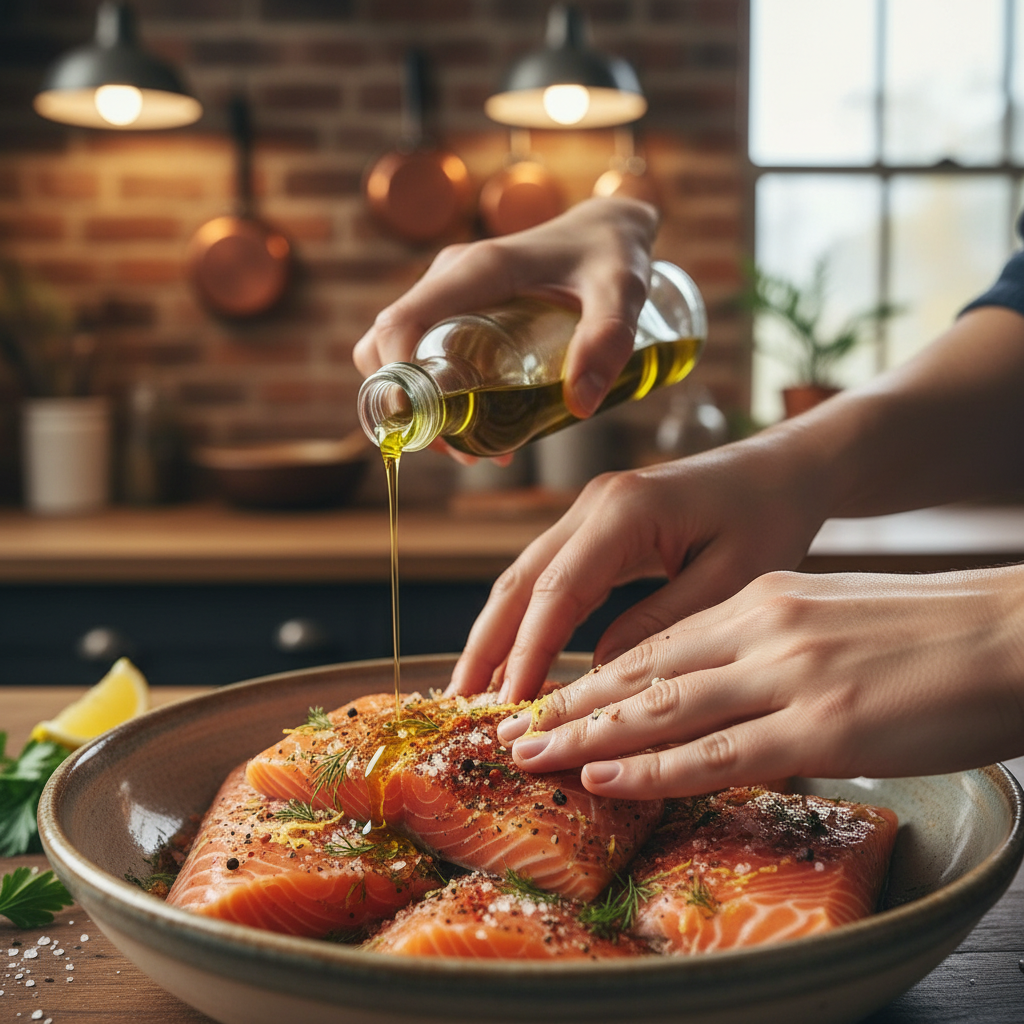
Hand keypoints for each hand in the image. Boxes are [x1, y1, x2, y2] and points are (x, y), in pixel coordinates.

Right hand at [353, 197, 659, 423]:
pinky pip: (420, 349)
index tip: (430, 425)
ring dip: (417, 403)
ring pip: (397, 352)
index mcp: (478, 269)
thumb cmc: (613, 255)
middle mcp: (451, 277)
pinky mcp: (456, 305)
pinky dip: (431, 390)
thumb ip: (608, 339)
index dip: (397, 377)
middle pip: (385, 344)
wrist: (607, 230)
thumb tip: (579, 405)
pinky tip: (478, 422)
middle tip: (460, 447)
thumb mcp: (620, 293)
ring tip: (471, 446)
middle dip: (408, 404)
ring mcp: (449, 291)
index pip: (401, 321)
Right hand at [447, 426, 831, 700]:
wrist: (783, 467)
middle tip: (458, 703)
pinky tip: (518, 655)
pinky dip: (527, 617)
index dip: (527, 651)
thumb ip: (665, 624)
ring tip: (474, 688)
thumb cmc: (769, 517)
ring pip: (526, 575)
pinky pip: (550, 574)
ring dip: (498, 631)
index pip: (557, 590)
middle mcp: (594, 504)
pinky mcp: (598, 523)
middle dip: (487, 643)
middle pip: (521, 579)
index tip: (510, 706)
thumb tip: (601, 673)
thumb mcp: (732, 578)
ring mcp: (590, 509)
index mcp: (625, 512)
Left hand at [495, 566, 1023, 797]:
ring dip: (588, 736)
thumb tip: (723, 684)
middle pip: (643, 672)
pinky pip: (718, 752)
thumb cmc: (930, 632)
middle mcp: (761, 629)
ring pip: (663, 709)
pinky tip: (605, 777)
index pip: (659, 643)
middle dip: (570, 704)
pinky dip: (653, 767)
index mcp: (763, 601)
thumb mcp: (829, 620)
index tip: (551, 698)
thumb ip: (769, 648)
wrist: (1013, 631)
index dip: (597, 676)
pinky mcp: (822, 725)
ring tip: (531, 756)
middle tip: (512, 730)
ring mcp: (788, 675)